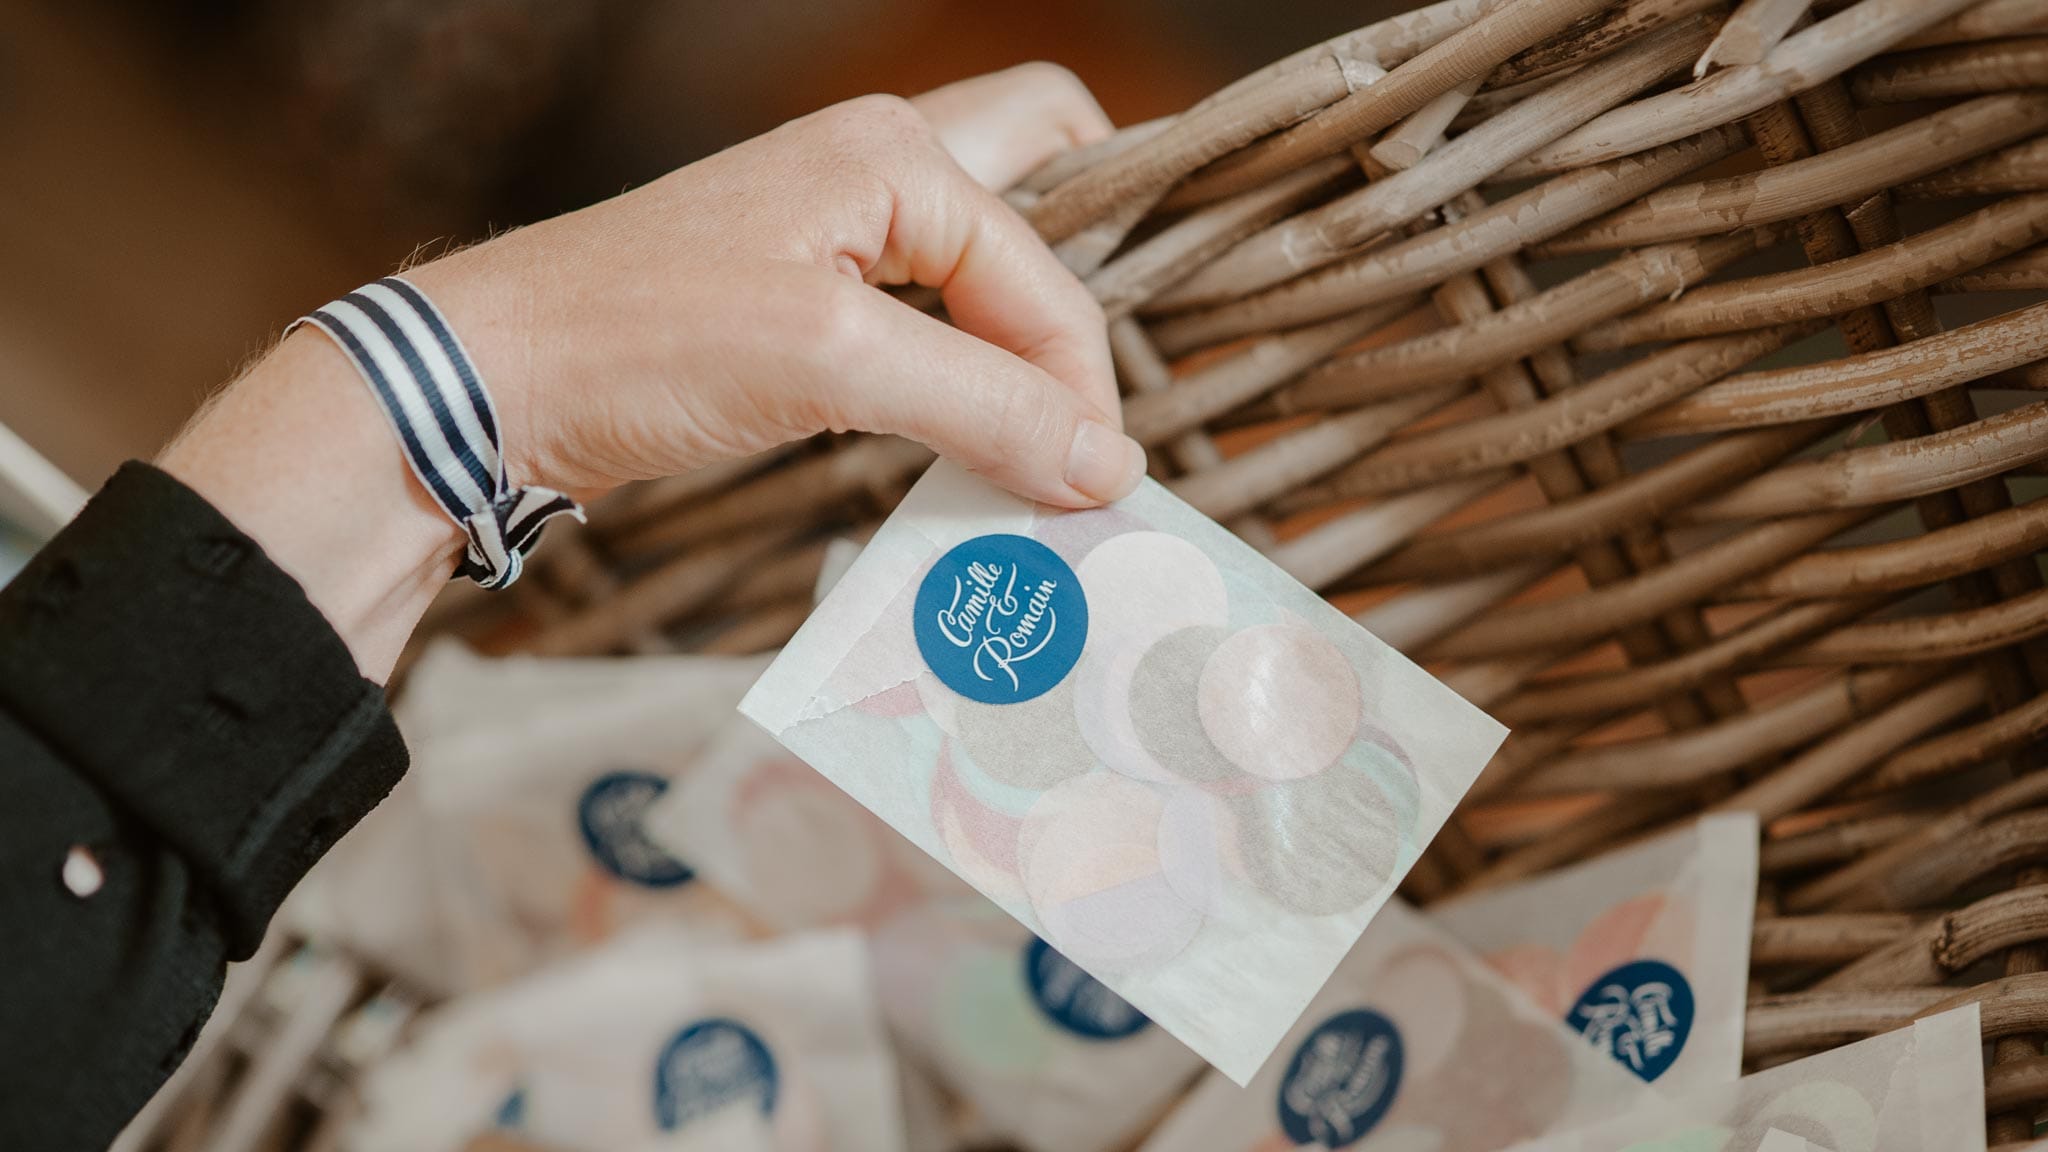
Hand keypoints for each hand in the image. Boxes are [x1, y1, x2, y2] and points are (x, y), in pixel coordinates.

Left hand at [412, 62, 1142, 507]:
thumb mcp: (830, 362)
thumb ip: (983, 405)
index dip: (1080, 385)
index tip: (1093, 489)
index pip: (1047, 271)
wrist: (496, 379)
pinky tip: (969, 443)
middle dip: (1085, 290)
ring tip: (1047, 443)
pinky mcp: (806, 293)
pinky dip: (965, 375)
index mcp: (897, 155)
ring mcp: (839, 228)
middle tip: (1099, 406)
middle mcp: (879, 170)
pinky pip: (926, 317)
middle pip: (1042, 191)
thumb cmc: (640, 339)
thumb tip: (1105, 466)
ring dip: (1024, 347)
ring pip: (987, 261)